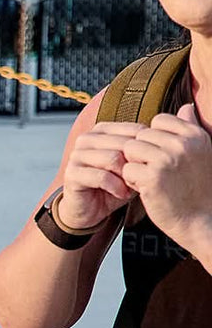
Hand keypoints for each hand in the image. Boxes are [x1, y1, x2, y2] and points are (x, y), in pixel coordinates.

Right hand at [59, 121, 142, 228]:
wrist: (89, 209)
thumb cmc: (113, 185)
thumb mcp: (132, 164)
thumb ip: (145, 148)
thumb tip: (172, 129)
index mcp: (102, 131)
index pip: (134, 130)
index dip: (147, 150)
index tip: (151, 167)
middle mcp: (87, 139)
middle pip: (123, 144)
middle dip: (136, 164)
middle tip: (143, 179)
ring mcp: (77, 155)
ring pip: (112, 158)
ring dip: (127, 176)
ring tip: (131, 187)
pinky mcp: (72, 174)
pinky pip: (101, 176)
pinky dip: (116, 187)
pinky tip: (121, 194)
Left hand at [121, 104, 211, 250]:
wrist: (202, 220)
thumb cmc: (197, 187)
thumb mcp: (200, 152)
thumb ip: (189, 128)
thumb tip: (185, 107)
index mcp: (195, 135)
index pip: (159, 120)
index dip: (154, 139)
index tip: (164, 157)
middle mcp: (182, 144)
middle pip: (141, 136)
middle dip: (142, 154)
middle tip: (157, 173)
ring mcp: (167, 159)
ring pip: (130, 150)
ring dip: (134, 166)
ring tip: (151, 180)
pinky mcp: (152, 177)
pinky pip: (126, 170)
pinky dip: (131, 181)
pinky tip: (148, 190)